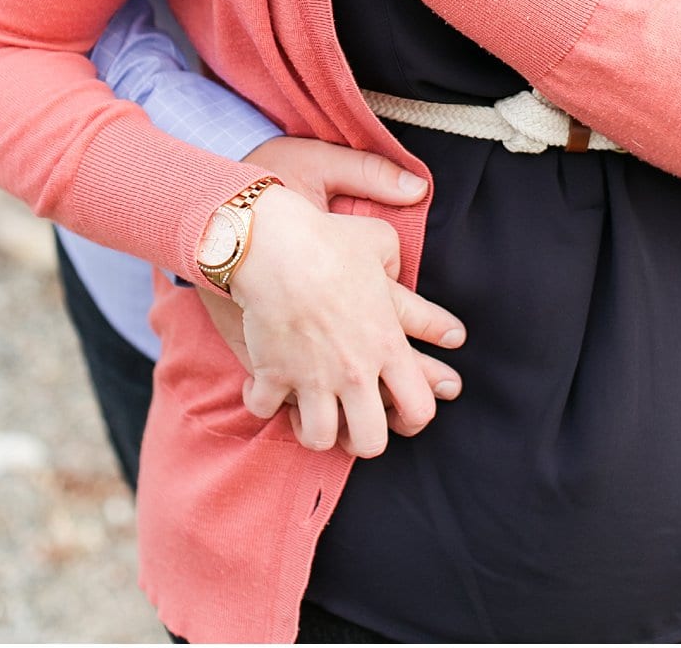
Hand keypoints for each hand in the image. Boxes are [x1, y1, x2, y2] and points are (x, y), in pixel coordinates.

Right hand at [197, 136, 459, 441]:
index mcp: (387, 345)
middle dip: (364, 439)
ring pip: (319, 438)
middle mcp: (354, 372)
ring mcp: (311, 378)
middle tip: (355, 424)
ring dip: (315, 432)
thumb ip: (396, 259)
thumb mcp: (376, 240)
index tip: (402, 412)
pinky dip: (262, 405)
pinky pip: (265, 410)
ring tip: (311, 418)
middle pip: (370, 441)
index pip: (418, 407)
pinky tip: (263, 393)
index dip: (414, 417)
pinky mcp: (270, 373)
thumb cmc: (325, 239)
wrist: (270, 244)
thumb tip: (402, 265)